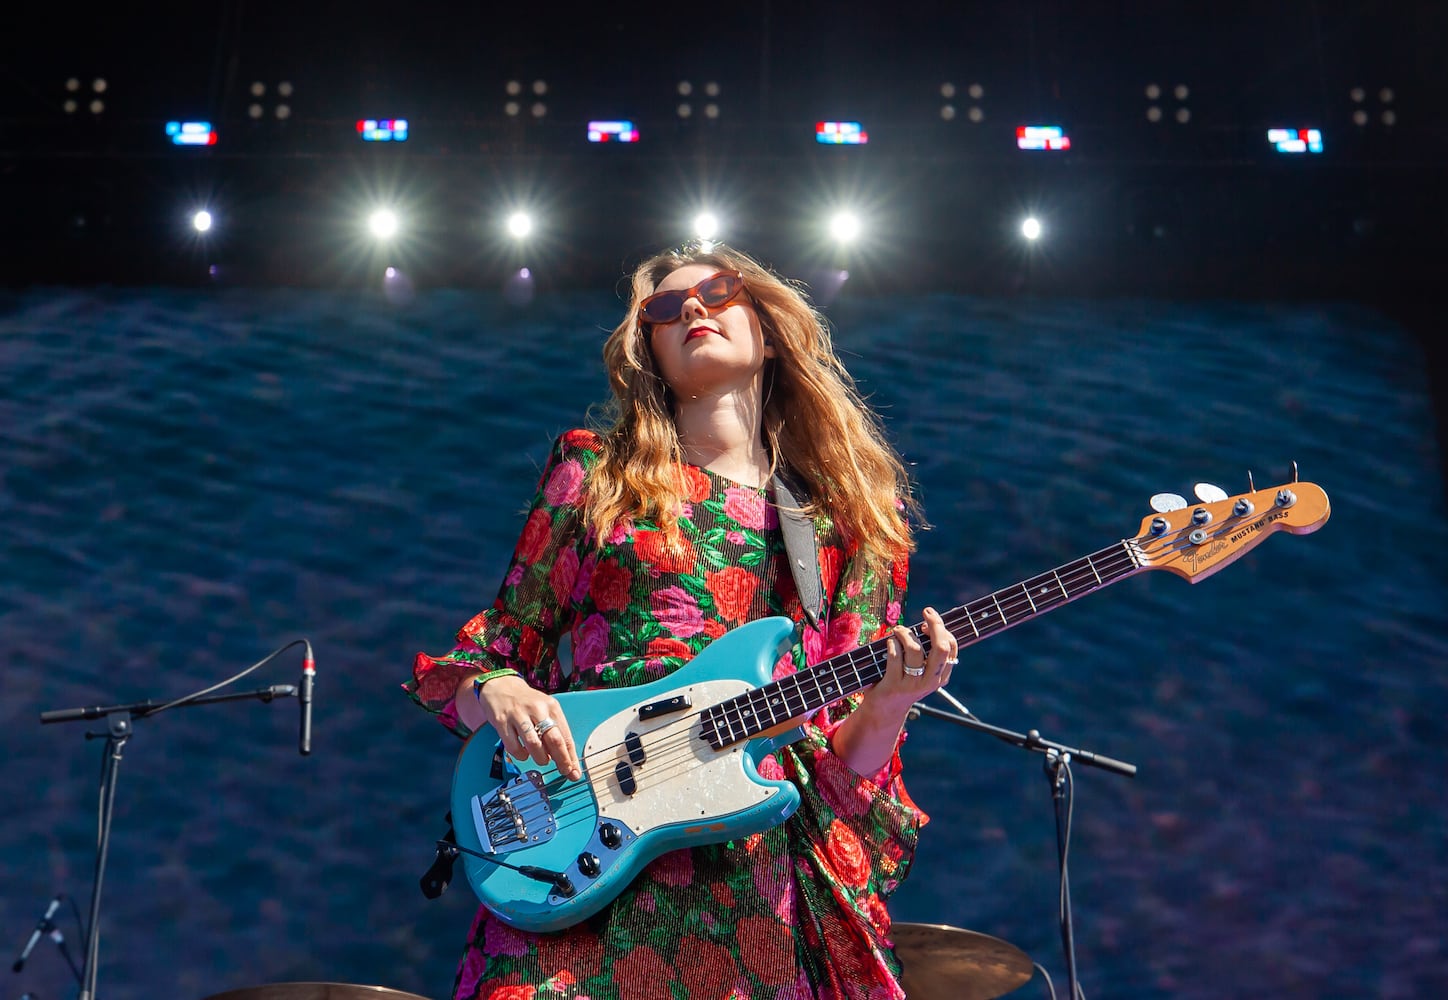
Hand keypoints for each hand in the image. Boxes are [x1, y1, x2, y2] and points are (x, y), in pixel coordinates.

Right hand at [461, 674, 581, 780]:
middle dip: (561, 760)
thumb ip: (555, 730)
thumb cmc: (527, 702)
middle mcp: (537, 709)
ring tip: (542, 760)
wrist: (501, 686)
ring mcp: (519, 715)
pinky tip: (524, 754)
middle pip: (554, 740)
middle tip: (563, 771)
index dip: (571, 756)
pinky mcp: (502, 722)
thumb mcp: (545, 710)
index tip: (574, 771)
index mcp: (551, 707)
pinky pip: (513, 746)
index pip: (566, 736)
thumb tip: (565, 757)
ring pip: (534, 744)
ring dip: (540, 758)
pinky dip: (521, 755)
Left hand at [871, 606, 958, 715]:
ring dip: (905, 633)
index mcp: (941, 676)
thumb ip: (927, 649)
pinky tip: (889, 643)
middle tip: (926, 611)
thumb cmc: (903, 681)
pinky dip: (891, 643)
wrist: (885, 710)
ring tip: (897, 630)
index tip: (929, 619)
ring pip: (914, 649)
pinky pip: (895, 656)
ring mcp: (913, 684)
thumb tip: (931, 621)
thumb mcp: (921, 669)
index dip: (942, 628)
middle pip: (941, 647)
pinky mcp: (894, 685)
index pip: (951, 647)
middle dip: (935, 624)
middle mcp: (931, 681)